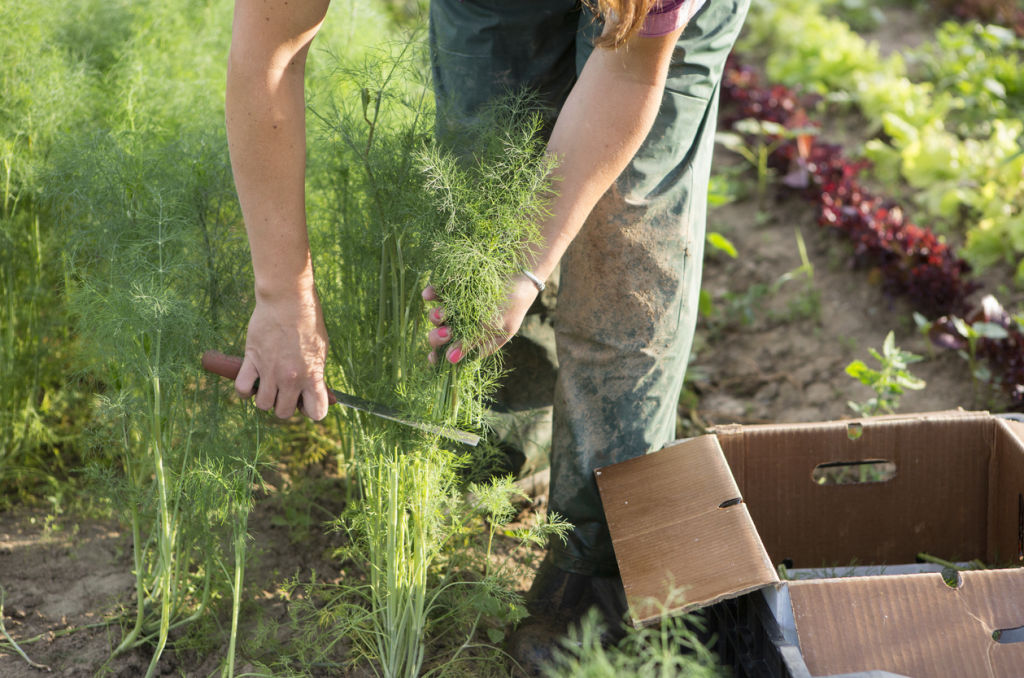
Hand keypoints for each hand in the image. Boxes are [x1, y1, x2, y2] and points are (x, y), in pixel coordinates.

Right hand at [236, 288, 329, 419]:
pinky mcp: (252, 360)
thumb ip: (316, 373)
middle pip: (284, 413)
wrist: (288, 300)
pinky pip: (241, 388)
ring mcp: (270, 371)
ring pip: (262, 405)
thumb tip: (314, 390)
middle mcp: (291, 378)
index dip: (312, 410)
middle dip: (285, 405)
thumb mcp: (321, 350)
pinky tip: (251, 382)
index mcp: (312, 376)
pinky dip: (244, 390)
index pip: (316, 413)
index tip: (307, 401)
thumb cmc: (308, 322)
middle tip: (286, 391)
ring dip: (265, 398)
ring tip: (269, 385)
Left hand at [423, 274, 539, 363]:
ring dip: (435, 317)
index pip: (452, 353)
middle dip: (438, 337)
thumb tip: (451, 360)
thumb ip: (471, 341)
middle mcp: (464, 326)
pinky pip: (437, 294)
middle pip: (441, 337)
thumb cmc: (511, 305)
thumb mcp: (494, 326)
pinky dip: (431, 295)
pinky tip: (428, 295)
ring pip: (437, 317)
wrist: (520, 274)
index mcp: (475, 341)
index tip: (433, 357)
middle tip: (445, 332)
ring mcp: (457, 308)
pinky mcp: (454, 290)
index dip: (439, 357)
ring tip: (439, 313)